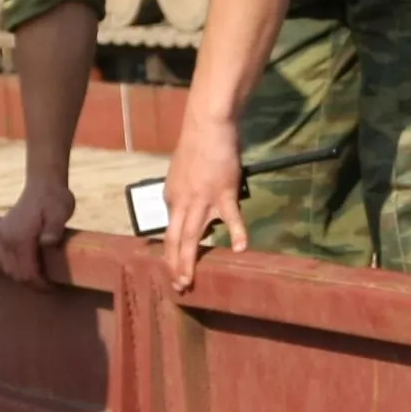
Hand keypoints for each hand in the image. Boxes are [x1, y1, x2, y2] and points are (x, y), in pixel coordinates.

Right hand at [0, 173, 76, 284]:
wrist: (42, 184)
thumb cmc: (55, 199)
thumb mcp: (61, 212)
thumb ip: (54, 229)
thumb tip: (47, 243)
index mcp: (21, 236)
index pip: (27, 272)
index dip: (40, 285)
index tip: (53, 288)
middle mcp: (7, 238)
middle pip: (16, 274)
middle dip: (32, 284)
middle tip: (49, 287)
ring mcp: (1, 235)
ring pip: (8, 268)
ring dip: (22, 277)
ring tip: (40, 280)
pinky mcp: (1, 232)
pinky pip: (3, 258)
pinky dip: (14, 267)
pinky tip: (27, 268)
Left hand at [159, 118, 246, 291]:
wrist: (207, 126)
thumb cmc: (197, 146)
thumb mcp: (181, 173)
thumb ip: (184, 194)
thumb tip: (189, 210)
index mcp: (172, 197)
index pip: (169, 231)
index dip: (170, 253)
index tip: (173, 270)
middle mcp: (182, 202)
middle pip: (175, 239)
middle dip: (174, 265)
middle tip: (178, 286)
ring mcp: (202, 199)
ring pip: (191, 236)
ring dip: (188, 260)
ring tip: (189, 280)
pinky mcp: (224, 193)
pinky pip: (231, 217)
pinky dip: (237, 233)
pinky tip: (241, 249)